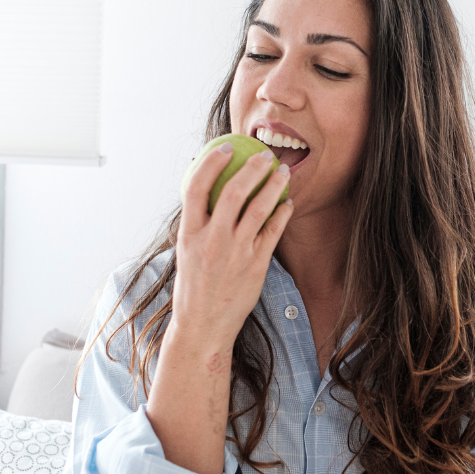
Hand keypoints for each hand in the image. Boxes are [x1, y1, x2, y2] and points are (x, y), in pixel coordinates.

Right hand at [172, 142, 293, 349]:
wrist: (203, 326)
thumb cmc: (194, 286)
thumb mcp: (186, 251)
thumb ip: (198, 223)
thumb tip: (207, 191)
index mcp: (189, 234)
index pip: (196, 187)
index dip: (211, 163)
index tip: (224, 148)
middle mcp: (212, 241)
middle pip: (233, 192)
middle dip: (252, 167)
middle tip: (265, 155)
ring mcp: (235, 253)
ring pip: (259, 209)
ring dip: (274, 185)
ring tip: (283, 172)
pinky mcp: (256, 266)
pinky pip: (273, 232)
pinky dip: (282, 214)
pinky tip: (288, 203)